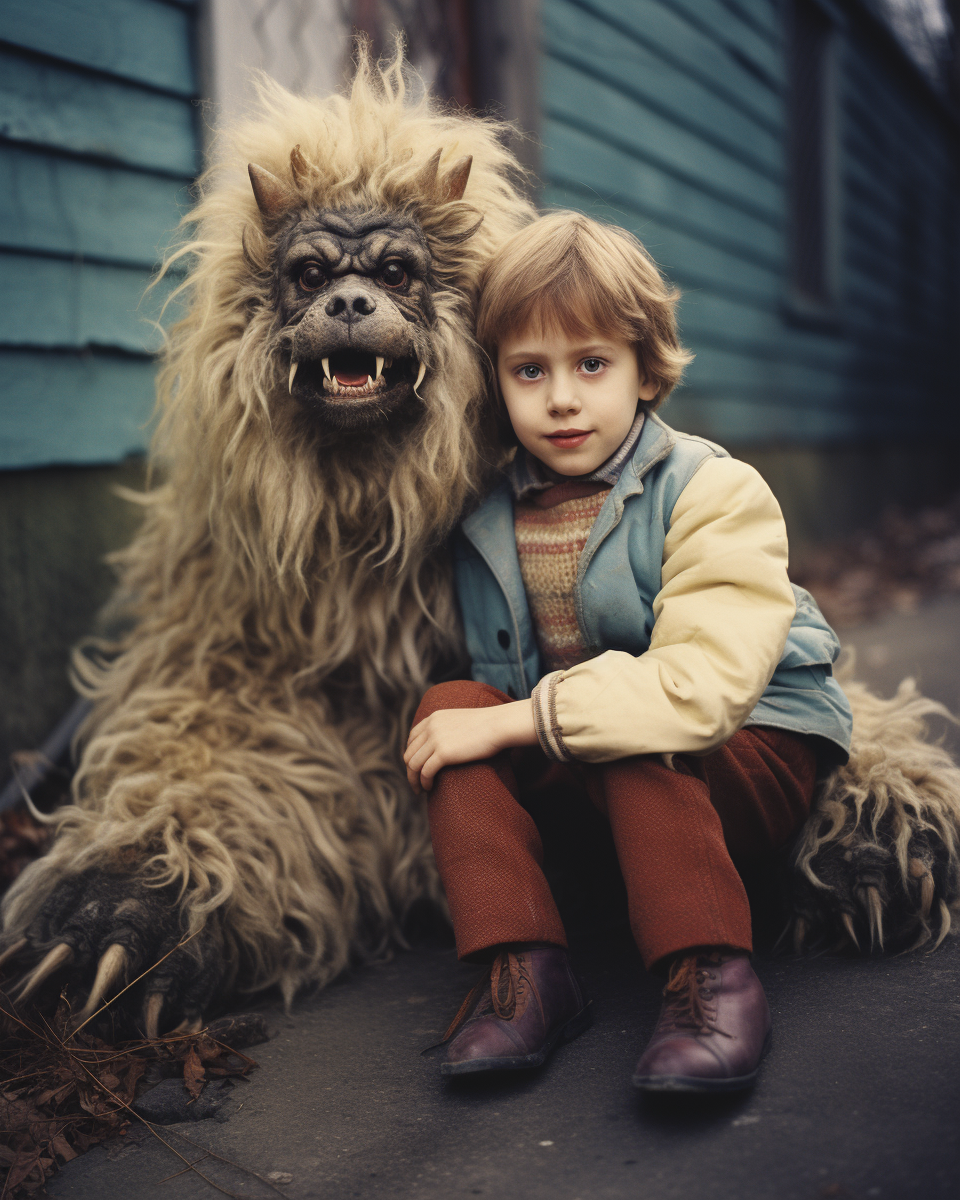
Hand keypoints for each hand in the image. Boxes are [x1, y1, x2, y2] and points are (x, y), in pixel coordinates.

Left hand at [404, 700, 536, 792]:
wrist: (499, 724)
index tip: (417, 767)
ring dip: (414, 779)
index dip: (412, 754)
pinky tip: (429, 788)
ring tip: (420, 790)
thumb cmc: (488, 725)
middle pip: (409, 752)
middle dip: (410, 770)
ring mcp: (435, 739)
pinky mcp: (443, 753)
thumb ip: (450, 728)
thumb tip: (449, 744)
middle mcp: (431, 727)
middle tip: (416, 783)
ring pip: (413, 764)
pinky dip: (424, 782)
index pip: (412, 738)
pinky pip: (425, 772)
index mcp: (434, 718)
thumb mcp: (462, 721)